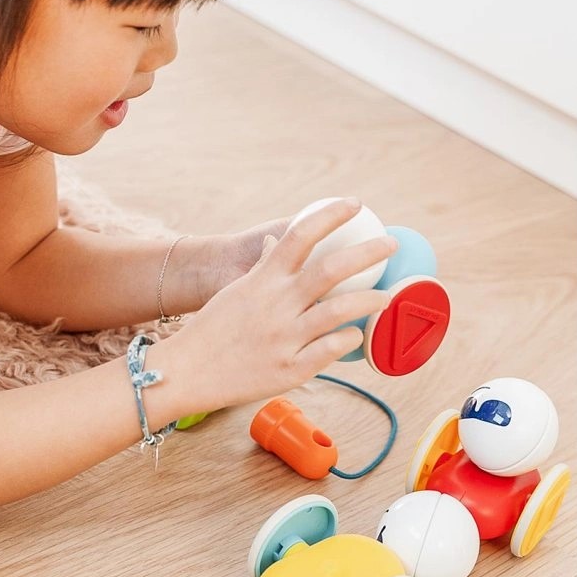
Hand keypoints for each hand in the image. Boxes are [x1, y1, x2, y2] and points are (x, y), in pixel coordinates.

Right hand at [154, 199, 397, 415]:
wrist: (185, 373)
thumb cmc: (210, 330)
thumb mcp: (234, 291)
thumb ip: (262, 269)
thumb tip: (277, 245)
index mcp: (263, 281)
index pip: (301, 235)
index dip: (331, 215)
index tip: (354, 204)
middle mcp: (276, 305)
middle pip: (331, 269)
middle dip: (367, 253)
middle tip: (391, 244)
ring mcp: (284, 338)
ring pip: (339, 312)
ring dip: (369, 300)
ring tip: (387, 296)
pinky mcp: (289, 370)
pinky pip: (330, 351)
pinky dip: (348, 339)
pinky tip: (357, 335)